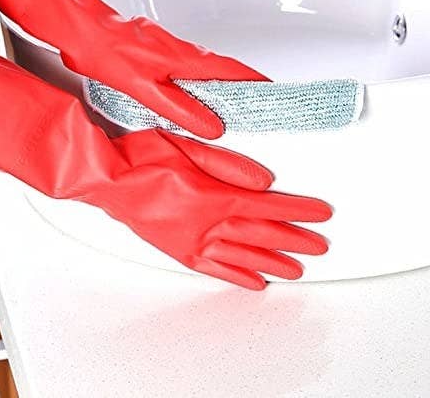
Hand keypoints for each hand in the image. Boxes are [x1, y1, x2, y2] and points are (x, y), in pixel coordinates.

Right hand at [87, 129, 330, 289]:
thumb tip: (264, 181)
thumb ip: (227, 165)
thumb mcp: (187, 146)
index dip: (298, 209)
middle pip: (262, 233)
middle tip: (320, 245)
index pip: (268, 205)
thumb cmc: (142, 158)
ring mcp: (194, 242)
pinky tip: (257, 283)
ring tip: (299, 268)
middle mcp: (207, 224)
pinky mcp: (180, 251)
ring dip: (274, 261)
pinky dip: (239, 277)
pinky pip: (216, 270)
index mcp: (213, 196)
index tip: (321, 213)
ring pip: (244, 255)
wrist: (108, 181)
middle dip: (295, 238)